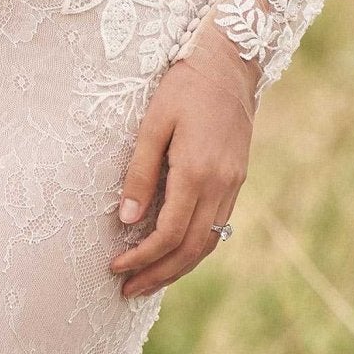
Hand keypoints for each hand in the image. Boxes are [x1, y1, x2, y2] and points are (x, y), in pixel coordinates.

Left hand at [109, 8, 258, 298]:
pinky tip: (175, 250)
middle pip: (191, 249)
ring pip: (208, 243)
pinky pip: (217, 226)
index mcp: (198, 172)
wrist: (231, 62)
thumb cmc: (185, 85)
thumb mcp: (153, 123)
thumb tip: (126, 220)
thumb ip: (140, 173)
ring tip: (149, 281)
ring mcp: (234, 184)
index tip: (115, 268)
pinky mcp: (238, 179)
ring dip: (178, 268)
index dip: (141, 257)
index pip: (168, 234)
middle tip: (128, 291)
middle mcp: (221, 185)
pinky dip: (194, 247)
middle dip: (158, 275)